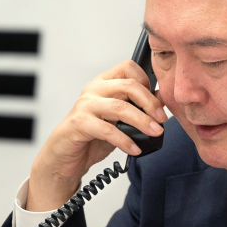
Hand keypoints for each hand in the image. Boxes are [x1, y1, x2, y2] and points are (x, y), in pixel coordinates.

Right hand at [26, 59, 166, 211]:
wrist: (65, 158)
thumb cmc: (92, 137)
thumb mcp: (119, 120)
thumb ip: (136, 107)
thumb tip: (161, 98)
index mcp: (104, 83)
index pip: (128, 68)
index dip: (146, 82)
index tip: (157, 102)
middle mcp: (94, 90)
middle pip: (128, 86)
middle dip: (150, 103)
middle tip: (162, 120)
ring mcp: (85, 105)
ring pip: (120, 107)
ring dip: (142, 121)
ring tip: (155, 133)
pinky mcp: (79, 123)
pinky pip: (108, 130)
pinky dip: (125, 141)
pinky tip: (134, 149)